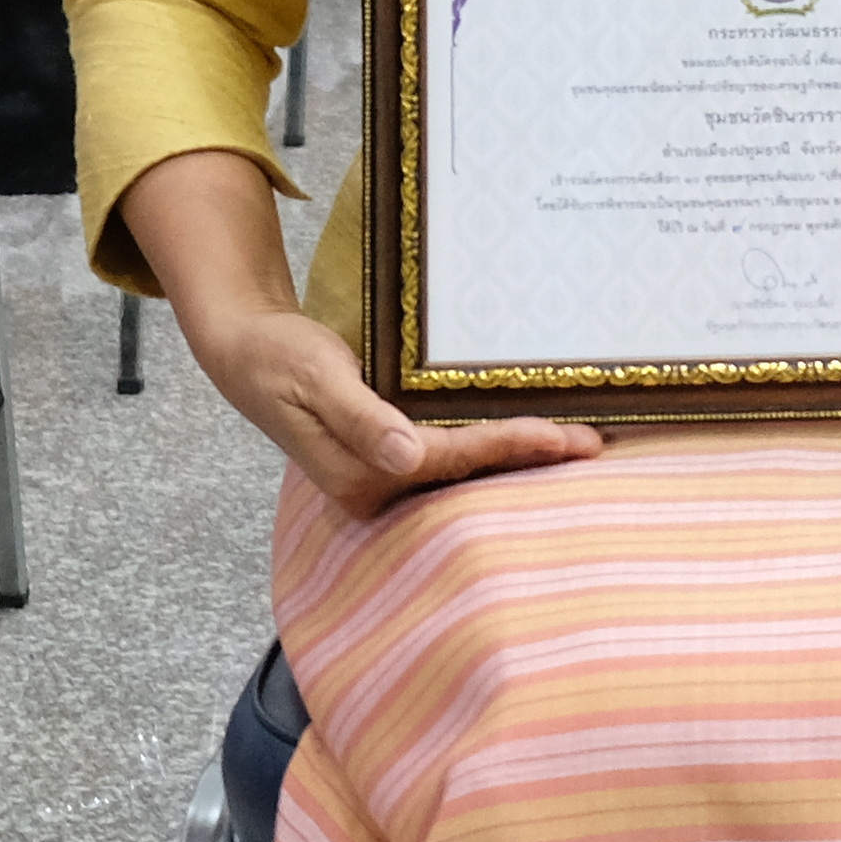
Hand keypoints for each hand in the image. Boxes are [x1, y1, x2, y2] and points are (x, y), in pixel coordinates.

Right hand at [190, 301, 601, 516]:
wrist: (246, 353)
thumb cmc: (277, 359)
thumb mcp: (315, 378)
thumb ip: (360, 419)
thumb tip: (405, 457)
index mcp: (358, 476)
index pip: (449, 461)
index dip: (506, 447)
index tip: (559, 436)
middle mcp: (375, 488)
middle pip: (467, 475)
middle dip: (529, 461)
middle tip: (594, 444)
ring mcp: (382, 476)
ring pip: (464, 471)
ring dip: (518, 457)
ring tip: (578, 445)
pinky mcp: (390, 458)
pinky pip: (451, 458)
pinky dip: (492, 447)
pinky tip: (528, 440)